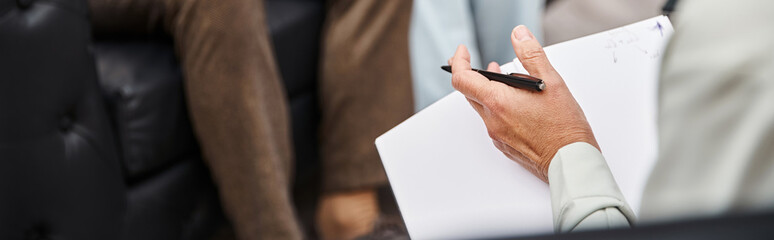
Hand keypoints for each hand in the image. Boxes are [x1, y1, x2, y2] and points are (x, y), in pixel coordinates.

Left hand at [449, 26, 598, 181]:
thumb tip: (518, 34)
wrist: (570, 161)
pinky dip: (498, 108)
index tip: (463, 52)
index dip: (459, 61)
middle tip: (479, 64)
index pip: (462, 79)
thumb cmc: (564, 126)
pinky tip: (516, 104)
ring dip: (488, 92)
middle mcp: (492, 120)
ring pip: (483, 108)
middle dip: (472, 75)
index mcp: (498, 102)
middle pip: (470, 93)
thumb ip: (531, 54)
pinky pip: (493, 122)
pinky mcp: (504, 146)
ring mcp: (497, 135)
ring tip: (504, 79)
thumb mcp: (551, 81)